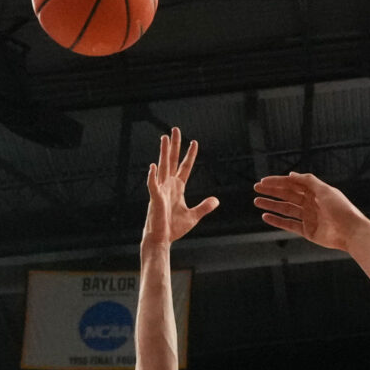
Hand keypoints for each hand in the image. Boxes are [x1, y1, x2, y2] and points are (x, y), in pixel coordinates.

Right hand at [144, 128, 219, 246]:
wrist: (162, 239)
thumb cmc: (174, 228)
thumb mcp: (193, 216)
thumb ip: (204, 207)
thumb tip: (216, 200)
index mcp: (177, 188)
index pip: (185, 167)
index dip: (190, 155)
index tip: (194, 142)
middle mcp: (168, 185)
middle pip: (172, 161)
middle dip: (174, 145)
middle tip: (175, 129)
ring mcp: (161, 190)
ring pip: (162, 167)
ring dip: (163, 153)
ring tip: (164, 138)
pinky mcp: (155, 199)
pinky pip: (153, 185)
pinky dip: (152, 176)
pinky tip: (153, 166)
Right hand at [254, 171, 369, 250]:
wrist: (351, 232)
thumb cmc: (341, 209)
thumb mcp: (325, 190)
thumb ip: (308, 181)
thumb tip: (291, 174)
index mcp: (315, 191)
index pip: (292, 184)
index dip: (277, 182)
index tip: (263, 181)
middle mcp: (311, 203)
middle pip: (287, 195)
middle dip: (271, 191)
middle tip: (256, 189)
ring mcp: (308, 217)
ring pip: (285, 209)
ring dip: (271, 205)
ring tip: (257, 202)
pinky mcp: (307, 231)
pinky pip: (288, 224)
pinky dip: (277, 221)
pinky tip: (266, 217)